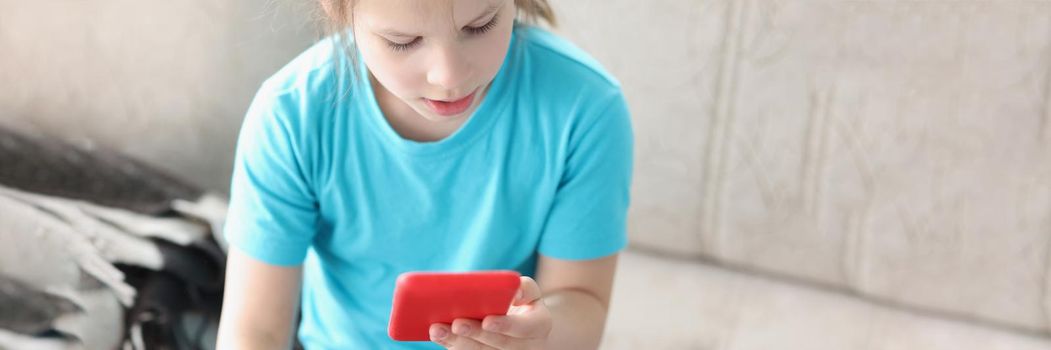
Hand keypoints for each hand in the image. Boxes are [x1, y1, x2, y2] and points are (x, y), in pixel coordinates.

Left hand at [430, 276, 550, 348]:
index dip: (505, 325)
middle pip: (498, 344)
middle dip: (475, 334)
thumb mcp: (530, 292)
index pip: (524, 328)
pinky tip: (438, 336)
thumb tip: (513, 293)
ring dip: (457, 342)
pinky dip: (452, 346)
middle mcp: (524, 347)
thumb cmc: (523, 305)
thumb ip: (524, 288)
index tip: (487, 320)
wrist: (523, 327)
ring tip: (437, 329)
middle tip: (456, 323)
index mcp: (538, 326)